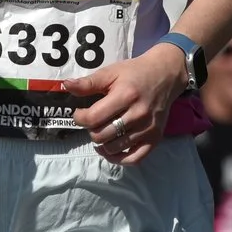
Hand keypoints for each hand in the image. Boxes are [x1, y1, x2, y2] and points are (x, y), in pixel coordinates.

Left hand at [66, 44, 191, 165]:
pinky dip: (118, 159)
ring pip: (115, 148)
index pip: (94, 118)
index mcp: (126, 96)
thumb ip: (88, 82)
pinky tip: (109, 150)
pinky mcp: (155, 138)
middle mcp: (138, 115)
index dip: (80, 118)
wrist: (165, 75)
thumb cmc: (135, 73)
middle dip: (91, 130)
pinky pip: (134, 159)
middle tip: (93, 122)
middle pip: (102, 135)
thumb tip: (66, 85)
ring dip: (102, 144)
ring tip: (101, 133)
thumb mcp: (111, 72)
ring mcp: (148, 129)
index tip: (79, 113)